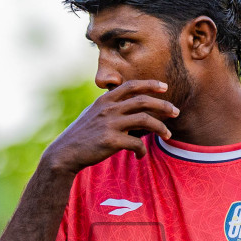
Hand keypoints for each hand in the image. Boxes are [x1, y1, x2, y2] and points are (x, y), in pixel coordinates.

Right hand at [44, 80, 179, 173]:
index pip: (131, 86)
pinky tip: (140, 156)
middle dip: (163, 105)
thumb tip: (132, 112)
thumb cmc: (81, 136)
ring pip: (145, 120)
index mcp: (104, 100)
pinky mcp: (110, 141)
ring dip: (160, 127)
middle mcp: (108, 109)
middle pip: (143, 101)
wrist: (64, 153)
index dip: (150, 85)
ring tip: (168, 134)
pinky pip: (136, 144)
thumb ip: (111, 109)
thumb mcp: (93, 115)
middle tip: (175, 112)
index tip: (164, 87)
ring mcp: (110, 124)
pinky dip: (142, 150)